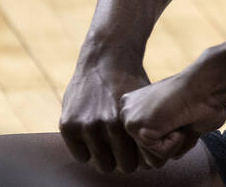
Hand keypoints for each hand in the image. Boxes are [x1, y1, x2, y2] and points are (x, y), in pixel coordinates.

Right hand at [59, 54, 149, 173]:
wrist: (106, 58)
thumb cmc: (131, 83)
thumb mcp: (146, 103)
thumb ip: (150, 130)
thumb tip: (157, 160)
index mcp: (130, 122)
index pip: (138, 162)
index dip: (140, 157)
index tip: (139, 150)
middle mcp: (107, 125)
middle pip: (121, 166)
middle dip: (124, 159)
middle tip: (125, 149)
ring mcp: (86, 125)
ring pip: (102, 164)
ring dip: (107, 156)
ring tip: (112, 145)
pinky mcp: (68, 124)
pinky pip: (81, 156)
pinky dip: (87, 150)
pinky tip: (95, 139)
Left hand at [119, 66, 225, 169]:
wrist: (208, 84)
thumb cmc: (201, 102)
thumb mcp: (174, 121)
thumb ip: (161, 138)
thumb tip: (151, 162)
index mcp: (134, 108)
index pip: (147, 147)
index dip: (172, 139)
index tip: (181, 115)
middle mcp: (126, 112)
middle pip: (146, 157)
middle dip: (172, 145)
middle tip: (183, 118)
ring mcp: (128, 118)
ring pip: (152, 160)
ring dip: (175, 144)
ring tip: (180, 118)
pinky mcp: (136, 126)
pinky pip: (160, 155)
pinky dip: (177, 142)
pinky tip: (178, 119)